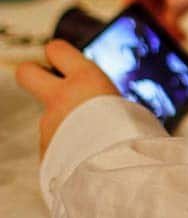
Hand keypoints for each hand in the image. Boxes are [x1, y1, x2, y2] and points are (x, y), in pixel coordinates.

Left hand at [15, 40, 118, 156]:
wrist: (113, 167)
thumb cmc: (130, 133)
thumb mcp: (126, 104)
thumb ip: (104, 101)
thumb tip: (102, 105)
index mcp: (85, 79)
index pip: (57, 50)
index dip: (59, 53)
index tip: (63, 58)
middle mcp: (60, 99)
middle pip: (27, 73)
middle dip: (34, 73)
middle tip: (46, 79)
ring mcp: (49, 125)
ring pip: (50, 118)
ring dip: (65, 124)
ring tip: (92, 137)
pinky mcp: (46, 151)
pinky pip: (55, 144)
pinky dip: (67, 148)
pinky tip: (86, 155)